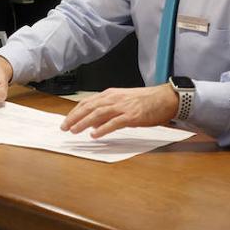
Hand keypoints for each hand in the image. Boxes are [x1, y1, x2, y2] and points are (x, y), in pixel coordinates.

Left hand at [59, 84, 178, 137]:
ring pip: (98, 113)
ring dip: (84, 122)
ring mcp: (122, 107)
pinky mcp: (132, 116)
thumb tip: (93, 123)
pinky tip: (95, 135)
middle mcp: (114, 98)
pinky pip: (114, 122)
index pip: (87, 102)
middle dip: (74, 117)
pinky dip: (103, 128)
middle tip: (64, 127)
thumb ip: (108, 110)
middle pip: (88, 107)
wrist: (165, 98)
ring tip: (74, 130)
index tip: (66, 120)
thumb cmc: (146, 101)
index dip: (75, 111)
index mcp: (110, 94)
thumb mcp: (123, 101)